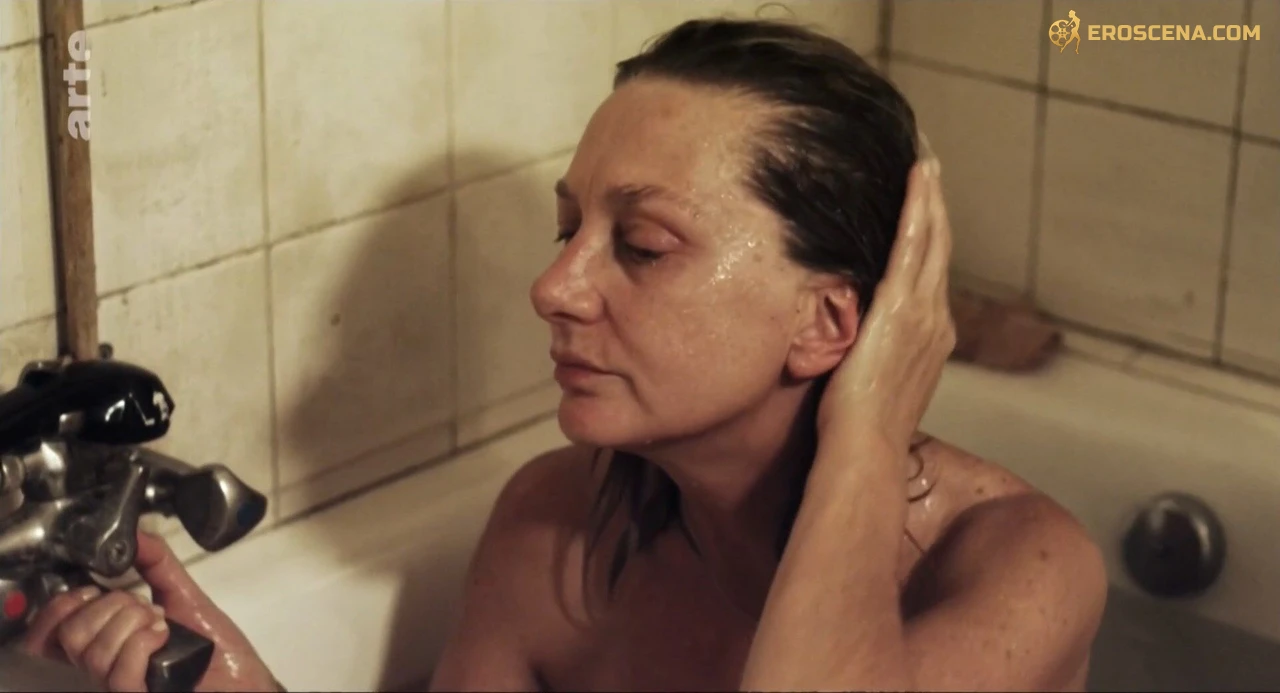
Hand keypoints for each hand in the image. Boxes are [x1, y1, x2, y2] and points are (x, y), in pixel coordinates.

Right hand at [22, 532, 279, 692]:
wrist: (244, 681)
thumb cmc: (215, 646)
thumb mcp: (183, 595)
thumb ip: (157, 563)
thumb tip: (136, 532)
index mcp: (107, 642)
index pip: (49, 633)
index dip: (60, 606)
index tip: (91, 588)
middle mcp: (105, 667)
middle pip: (70, 634)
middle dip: (112, 606)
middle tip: (147, 608)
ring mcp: (120, 685)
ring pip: (94, 651)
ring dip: (134, 623)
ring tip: (162, 625)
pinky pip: (120, 674)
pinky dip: (144, 643)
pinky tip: (164, 638)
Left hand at [816, 148, 954, 451]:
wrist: (866, 449)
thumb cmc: (859, 429)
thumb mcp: (872, 381)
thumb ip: (870, 353)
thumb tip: (850, 340)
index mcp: (931, 336)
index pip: (930, 273)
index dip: (929, 235)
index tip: (923, 204)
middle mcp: (936, 319)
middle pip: (939, 247)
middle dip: (934, 204)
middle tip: (928, 162)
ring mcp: (924, 312)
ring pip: (932, 238)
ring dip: (929, 196)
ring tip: (924, 159)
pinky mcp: (901, 308)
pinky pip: (912, 246)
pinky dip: (917, 208)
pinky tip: (917, 176)